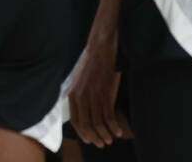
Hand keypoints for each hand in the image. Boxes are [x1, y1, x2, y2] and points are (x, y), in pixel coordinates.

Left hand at [68, 31, 131, 146]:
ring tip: (111, 139)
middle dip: (94, 137)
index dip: (83, 134)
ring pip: (98, 123)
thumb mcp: (79, 81)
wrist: (100, 49)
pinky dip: (114, 126)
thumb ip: (78, 96)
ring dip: (105, 134)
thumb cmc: (91, 65)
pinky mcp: (105, 93)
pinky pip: (109, 116)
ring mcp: (92, 96)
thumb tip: (81, 110)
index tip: (91, 140)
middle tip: (102, 144)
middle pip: (86, 125)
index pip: (76, 121)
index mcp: (72, 95)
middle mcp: (80, 97)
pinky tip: (119, 131)